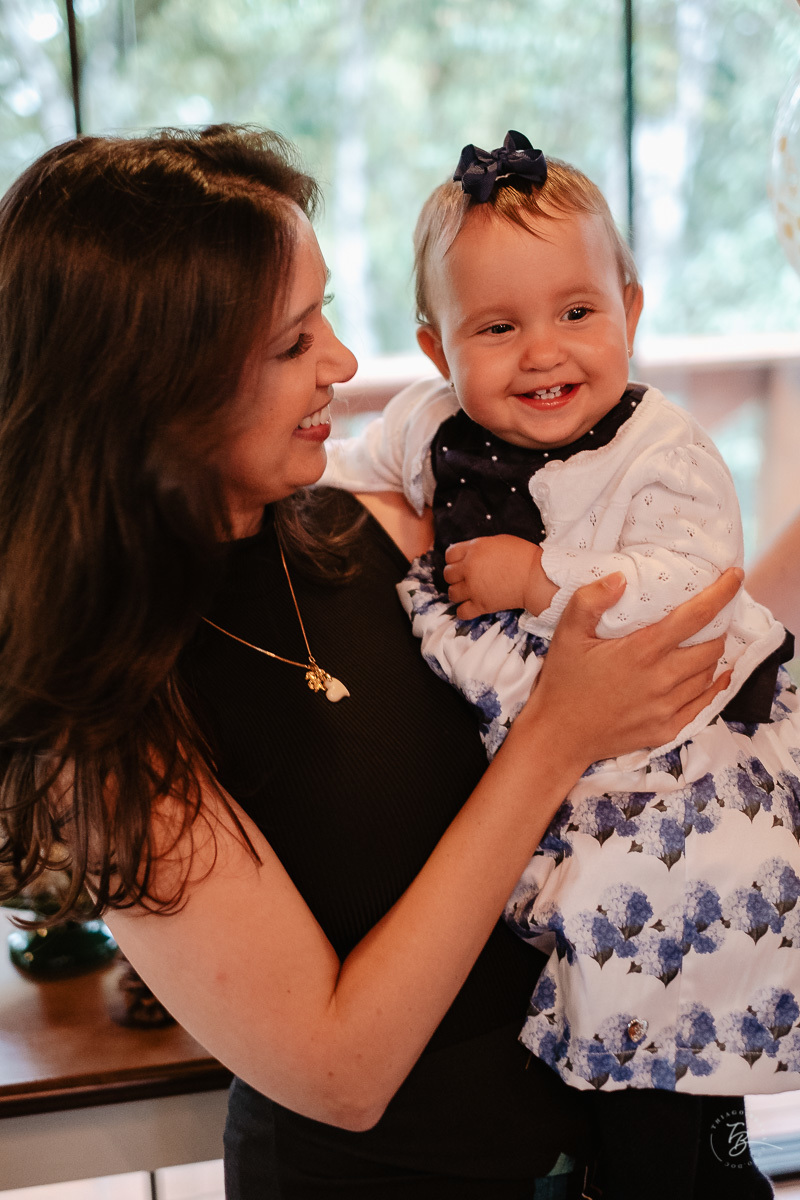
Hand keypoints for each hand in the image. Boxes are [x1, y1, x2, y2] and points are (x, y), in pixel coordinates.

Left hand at [443, 536, 557, 617]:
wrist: (536, 577)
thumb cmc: (524, 556)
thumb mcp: (499, 541)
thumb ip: (480, 547)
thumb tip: (471, 554)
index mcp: (474, 549)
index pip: (449, 554)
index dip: (454, 559)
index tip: (461, 564)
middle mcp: (470, 568)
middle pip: (447, 574)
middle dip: (455, 576)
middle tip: (466, 579)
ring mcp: (474, 588)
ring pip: (451, 593)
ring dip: (458, 593)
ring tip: (468, 593)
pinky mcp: (481, 605)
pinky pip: (461, 612)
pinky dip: (464, 611)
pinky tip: (470, 607)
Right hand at [516, 567, 742, 769]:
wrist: (559, 736)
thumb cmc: (563, 681)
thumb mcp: (567, 633)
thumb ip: (590, 600)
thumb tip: (621, 578)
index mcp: (641, 651)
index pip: (695, 616)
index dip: (721, 594)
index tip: (735, 576)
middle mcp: (661, 679)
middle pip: (711, 646)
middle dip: (718, 626)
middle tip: (712, 616)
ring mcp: (667, 708)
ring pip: (709, 674)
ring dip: (713, 654)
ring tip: (705, 642)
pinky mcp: (667, 729)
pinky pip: (704, 704)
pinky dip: (716, 686)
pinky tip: (718, 675)